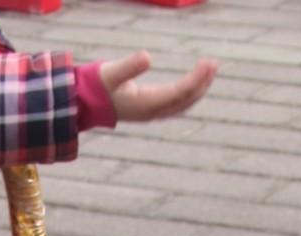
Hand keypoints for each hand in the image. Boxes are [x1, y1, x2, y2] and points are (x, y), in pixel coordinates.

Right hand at [98, 52, 217, 122]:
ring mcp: (152, 113)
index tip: (207, 63)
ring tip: (211, 69)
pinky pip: (177, 104)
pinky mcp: (150, 109)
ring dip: (199, 88)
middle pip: (185, 101)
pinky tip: (197, 81)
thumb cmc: (98, 85)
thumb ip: (129, 66)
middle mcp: (152, 112)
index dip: (195, 79)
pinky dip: (190, 93)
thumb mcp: (112, 73)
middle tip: (214, 63)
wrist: (87, 102)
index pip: (178, 93)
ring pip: (183, 104)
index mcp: (146, 104)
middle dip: (202, 83)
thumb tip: (147, 57)